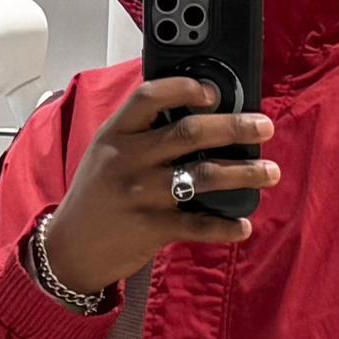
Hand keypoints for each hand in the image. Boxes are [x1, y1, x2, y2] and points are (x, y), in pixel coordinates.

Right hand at [40, 77, 280, 296]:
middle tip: (263, 126)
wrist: (69, 250)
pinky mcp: (151, 228)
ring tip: (269, 172)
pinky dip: (225, 226)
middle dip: (235, 127)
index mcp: (116, 134)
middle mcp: (128, 160)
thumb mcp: (106, 154)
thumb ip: (140, 134)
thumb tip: (193, 115)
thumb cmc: (95, 198)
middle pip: (189, 132)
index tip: (214, 93)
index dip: (185, 88)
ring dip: (244, 173)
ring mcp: (141, 195)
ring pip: (203, 176)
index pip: (150, 97)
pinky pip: (198, 225)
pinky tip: (244, 225)